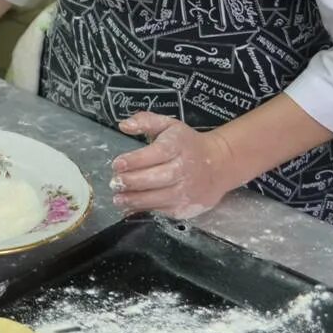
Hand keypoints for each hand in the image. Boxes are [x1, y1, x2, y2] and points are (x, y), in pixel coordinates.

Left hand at [111, 112, 236, 219]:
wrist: (219, 164)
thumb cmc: (187, 144)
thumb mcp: (169, 125)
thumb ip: (145, 121)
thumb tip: (124, 125)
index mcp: (178, 146)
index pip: (156, 154)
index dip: (135, 160)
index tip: (116, 164)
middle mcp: (185, 169)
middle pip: (157, 178)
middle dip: (133, 182)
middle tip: (114, 183)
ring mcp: (187, 191)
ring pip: (160, 198)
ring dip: (136, 200)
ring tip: (118, 198)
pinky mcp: (187, 207)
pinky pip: (164, 211)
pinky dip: (145, 211)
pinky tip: (130, 208)